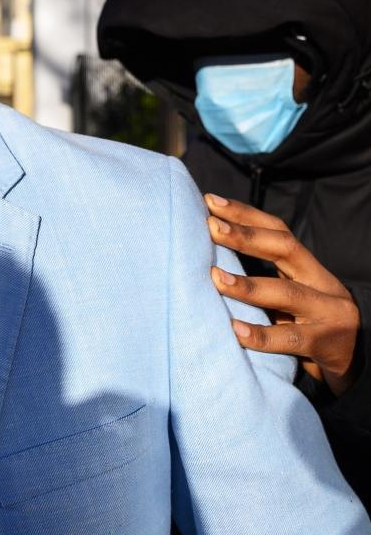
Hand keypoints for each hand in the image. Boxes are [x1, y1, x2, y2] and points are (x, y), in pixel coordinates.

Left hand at [206, 193, 360, 395]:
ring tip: (214, 277)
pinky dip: (261, 335)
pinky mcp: (325, 344)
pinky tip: (235, 331)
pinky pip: (290, 339)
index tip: (211, 202)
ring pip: (286, 293)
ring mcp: (326, 313)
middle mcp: (321, 283)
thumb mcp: (291, 295)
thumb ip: (264, 275)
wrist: (354, 360)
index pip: (279, 231)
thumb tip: (209, 251)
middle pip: (285, 249)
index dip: (246, 215)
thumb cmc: (307, 324)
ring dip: (247, 285)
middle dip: (245, 236)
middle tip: (211, 227)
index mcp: (308, 268)